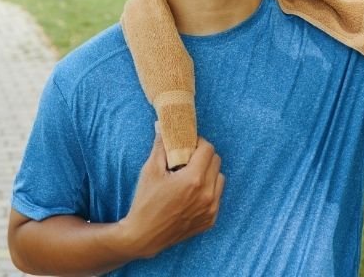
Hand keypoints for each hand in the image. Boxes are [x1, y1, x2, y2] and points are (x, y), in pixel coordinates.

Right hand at [119, 132, 224, 258]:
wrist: (144, 236)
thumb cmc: (145, 202)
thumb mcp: (150, 170)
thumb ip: (160, 146)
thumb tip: (163, 127)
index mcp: (193, 179)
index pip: (208, 149)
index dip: (198, 143)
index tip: (187, 145)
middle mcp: (207, 194)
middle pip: (216, 161)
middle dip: (204, 156)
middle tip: (188, 158)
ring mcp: (210, 209)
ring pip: (220, 178)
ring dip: (209, 172)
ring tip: (191, 176)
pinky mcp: (210, 220)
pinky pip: (217, 196)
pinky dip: (208, 190)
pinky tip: (192, 193)